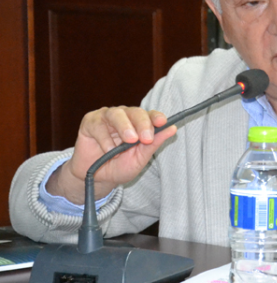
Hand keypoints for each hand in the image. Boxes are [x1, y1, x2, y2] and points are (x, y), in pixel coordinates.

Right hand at [45, 106, 176, 204]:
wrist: (96, 177)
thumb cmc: (120, 165)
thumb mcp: (140, 158)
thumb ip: (154, 143)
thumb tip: (172, 129)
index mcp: (139, 123)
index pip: (150, 115)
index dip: (156, 117)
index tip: (162, 122)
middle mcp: (124, 116)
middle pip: (135, 112)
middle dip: (142, 124)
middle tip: (146, 139)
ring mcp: (106, 117)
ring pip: (116, 114)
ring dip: (125, 127)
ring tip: (129, 141)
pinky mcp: (90, 122)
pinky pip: (98, 125)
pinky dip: (104, 138)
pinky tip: (108, 150)